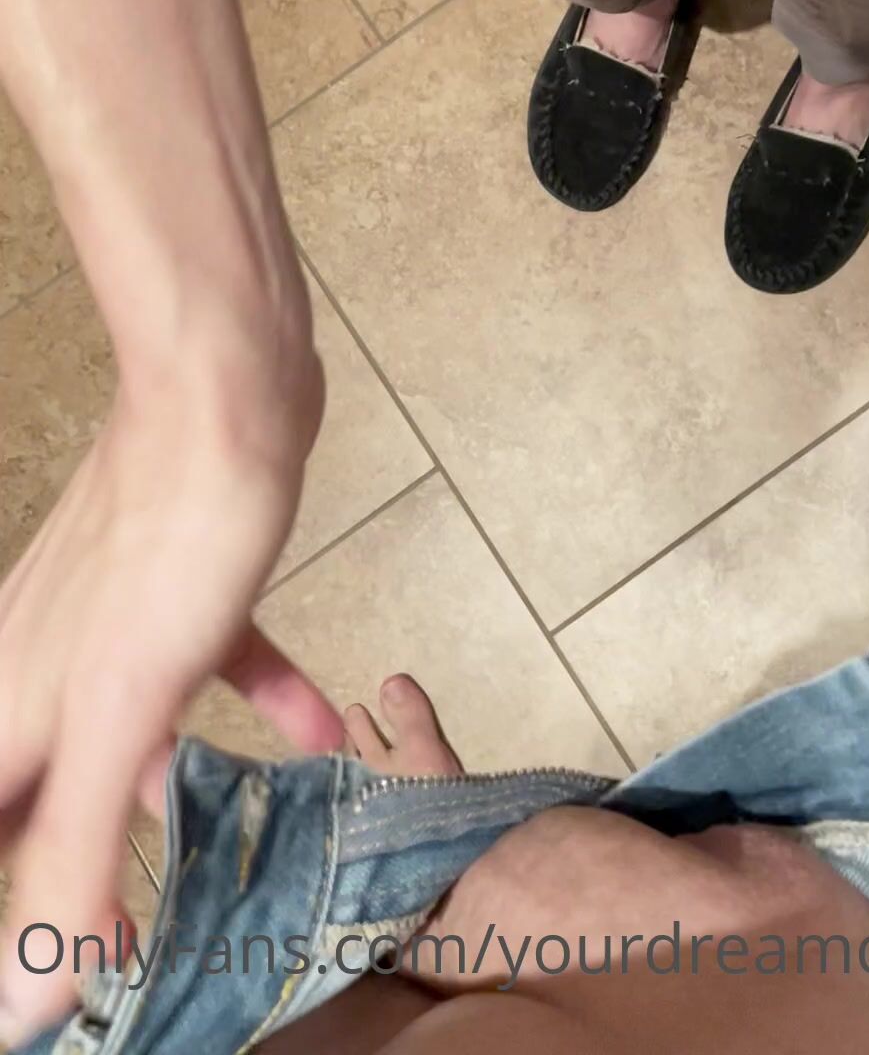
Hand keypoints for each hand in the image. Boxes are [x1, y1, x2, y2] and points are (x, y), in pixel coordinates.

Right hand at [0, 343, 344, 1042]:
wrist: (226, 390)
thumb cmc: (167, 538)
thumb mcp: (118, 714)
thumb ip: (68, 849)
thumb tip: (25, 992)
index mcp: (9, 705)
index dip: (21, 906)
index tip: (73, 968)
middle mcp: (43, 663)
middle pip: (48, 790)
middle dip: (89, 858)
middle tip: (148, 921)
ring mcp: (113, 617)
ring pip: (130, 729)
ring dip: (177, 786)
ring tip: (235, 840)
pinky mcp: (181, 579)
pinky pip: (211, 658)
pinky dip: (260, 695)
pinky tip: (322, 727)